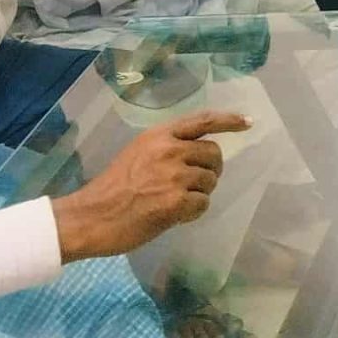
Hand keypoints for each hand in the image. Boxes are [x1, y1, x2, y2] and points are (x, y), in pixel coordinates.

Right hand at [52, 111, 247, 260]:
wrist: (91, 217)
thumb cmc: (113, 188)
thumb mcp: (138, 153)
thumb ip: (167, 149)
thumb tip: (197, 155)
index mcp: (159, 135)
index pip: (203, 120)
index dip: (229, 120)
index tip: (247, 123)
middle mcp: (169, 150)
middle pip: (213, 154)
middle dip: (210, 170)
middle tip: (194, 185)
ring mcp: (174, 176)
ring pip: (210, 181)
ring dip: (199, 194)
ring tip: (176, 202)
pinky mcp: (175, 202)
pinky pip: (203, 204)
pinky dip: (193, 212)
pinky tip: (174, 216)